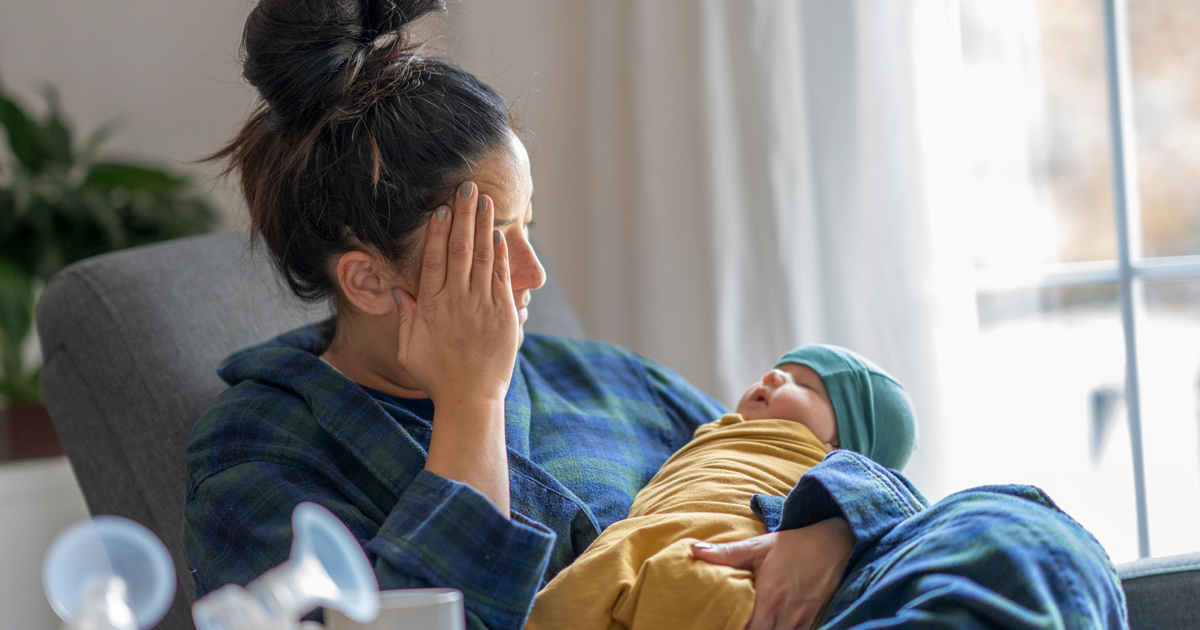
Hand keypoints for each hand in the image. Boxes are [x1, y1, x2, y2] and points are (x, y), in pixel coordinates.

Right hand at [394, 181, 519, 406]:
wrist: (470, 400)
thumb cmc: (436, 377)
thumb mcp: (409, 348)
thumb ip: (406, 317)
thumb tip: (400, 290)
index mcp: (432, 307)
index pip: (435, 260)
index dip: (438, 233)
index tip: (440, 209)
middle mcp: (457, 301)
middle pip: (461, 249)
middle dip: (464, 216)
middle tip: (467, 187)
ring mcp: (482, 306)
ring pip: (483, 257)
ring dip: (484, 226)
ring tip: (485, 200)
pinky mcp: (504, 315)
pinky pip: (502, 278)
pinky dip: (500, 255)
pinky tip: (498, 235)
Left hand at [691, 518, 853, 629]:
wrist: (837, 544)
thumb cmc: (795, 544)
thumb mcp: (759, 546)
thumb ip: (727, 553)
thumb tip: (693, 550)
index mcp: (771, 597)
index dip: (734, 629)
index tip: (722, 623)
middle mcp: (788, 615)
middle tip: (733, 624)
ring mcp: (803, 622)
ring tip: (751, 625)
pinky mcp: (815, 624)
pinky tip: (770, 626)